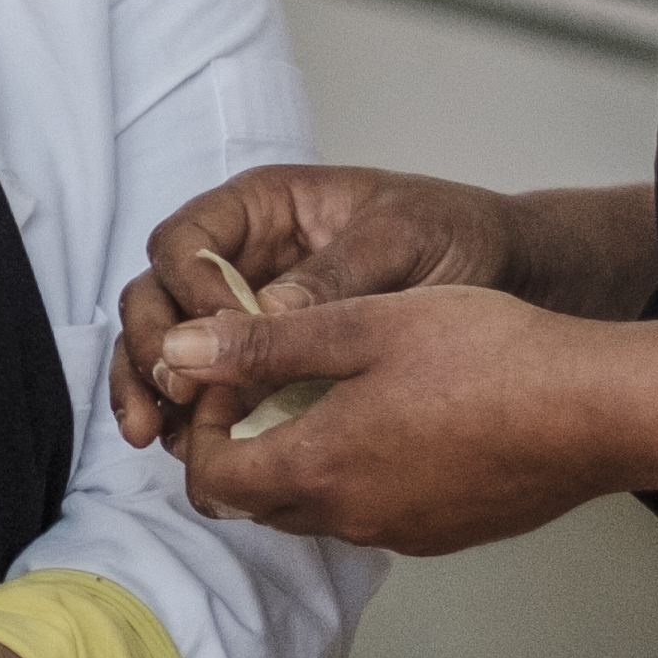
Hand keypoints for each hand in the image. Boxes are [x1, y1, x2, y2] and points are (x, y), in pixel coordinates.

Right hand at [109, 166, 535, 448]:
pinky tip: (186, 447)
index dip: (187, 285)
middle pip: (157, 295)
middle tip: (168, 389)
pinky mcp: (264, 366)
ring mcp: (246, 314)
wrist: (509, 276)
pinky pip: (208, 387)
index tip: (216, 331)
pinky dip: (187, 417)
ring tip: (152, 435)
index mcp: (263, 209)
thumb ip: (334, 275)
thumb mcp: (402, 241)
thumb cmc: (456, 235)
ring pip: (169, 346)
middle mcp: (240, 258)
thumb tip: (264, 314)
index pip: (187, 239)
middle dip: (148, 344)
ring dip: (149, 389)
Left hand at [166, 285, 625, 554]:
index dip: (204, 428)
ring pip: (317, 508)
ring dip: (303, 459)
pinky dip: (360, 474)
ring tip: (336, 390)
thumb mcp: (363, 325)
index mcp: (320, 468)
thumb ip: (263, 343)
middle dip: (244, 445)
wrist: (599, 409)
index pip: (210, 480)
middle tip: (271, 379)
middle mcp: (353, 517)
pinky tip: (399, 417)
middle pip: (257, 501)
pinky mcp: (447, 533)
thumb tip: (178, 352)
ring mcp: (404, 532)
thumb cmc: (488, 354)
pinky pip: (374, 511)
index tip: (229, 375)